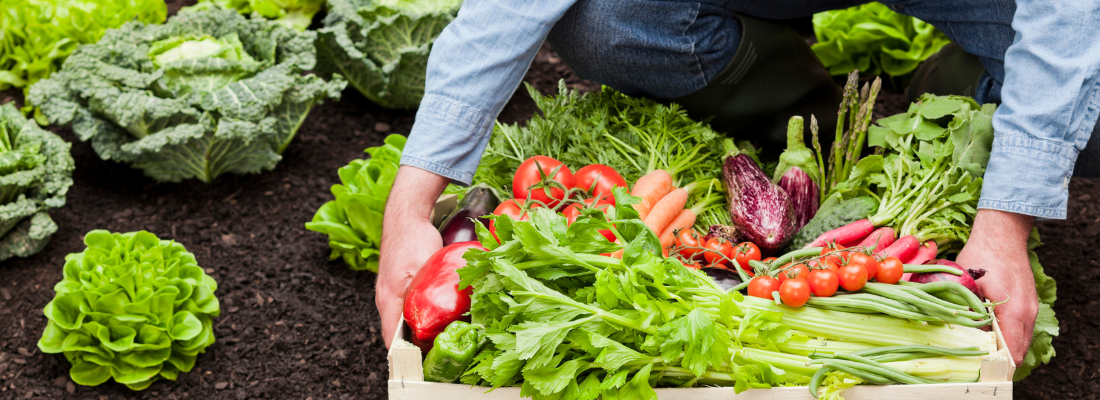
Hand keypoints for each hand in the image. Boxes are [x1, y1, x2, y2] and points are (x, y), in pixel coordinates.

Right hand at [377, 166, 449, 347]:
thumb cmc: (412, 239)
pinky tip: (441, 318)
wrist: (406, 214)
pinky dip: (422, 318)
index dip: (409, 359)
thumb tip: (429, 323)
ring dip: (422, 333)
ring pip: (406, 322)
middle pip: (400, 336)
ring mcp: (393, 294)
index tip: (426, 368)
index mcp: (388, 302)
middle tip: (442, 357)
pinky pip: (409, 310)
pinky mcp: (401, 287)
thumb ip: (422, 296)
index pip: (393, 343)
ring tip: (444, 341)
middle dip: (419, 348)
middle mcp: (387, 302)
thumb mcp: (421, 270)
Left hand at [956, 209, 1036, 365]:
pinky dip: (1008, 332)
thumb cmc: (982, 255)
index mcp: (1013, 312)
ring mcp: (1031, 307)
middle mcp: (1027, 313)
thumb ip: (967, 309)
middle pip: (1018, 349)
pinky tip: (988, 329)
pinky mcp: (1029, 301)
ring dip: (1004, 345)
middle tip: (977, 360)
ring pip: (1020, 338)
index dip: (996, 363)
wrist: (1002, 233)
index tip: (979, 366)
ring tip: (981, 347)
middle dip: (999, 358)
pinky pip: (1021, 326)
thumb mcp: (967, 284)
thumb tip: (959, 331)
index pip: (1011, 351)